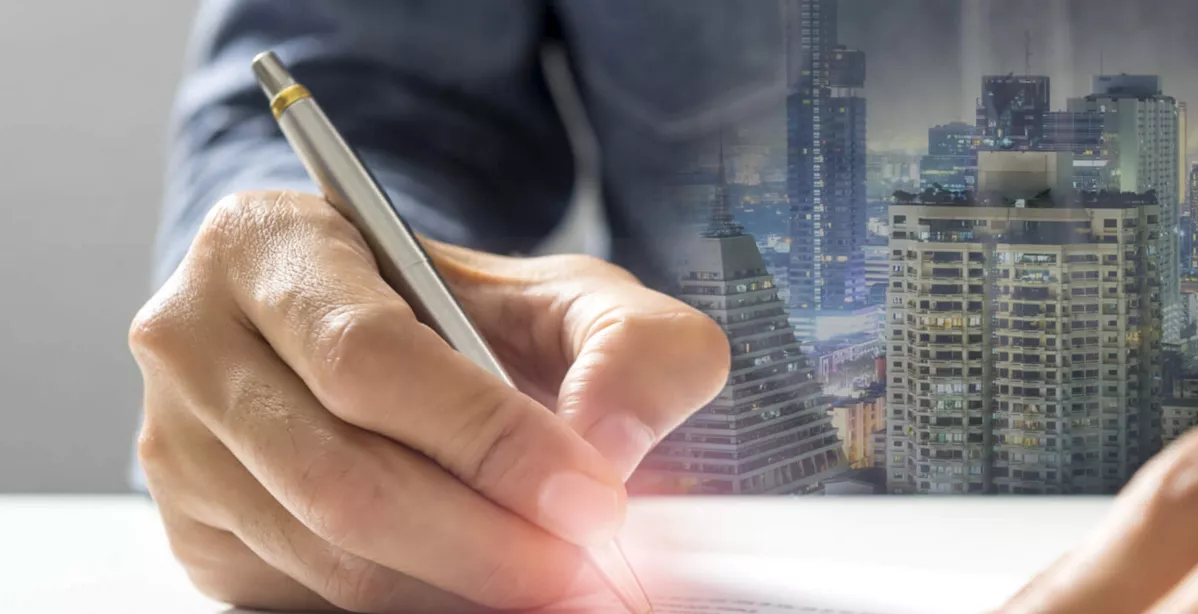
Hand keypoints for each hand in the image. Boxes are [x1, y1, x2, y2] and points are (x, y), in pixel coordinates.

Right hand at [130, 191, 728, 611]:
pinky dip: (417, 602)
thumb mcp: (571, 295)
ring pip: (329, 554)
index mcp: (268, 245)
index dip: (488, 440)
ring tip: (555, 584)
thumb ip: (630, 345)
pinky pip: (311, 596)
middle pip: (343, 477)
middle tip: (586, 572)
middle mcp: (195, 340)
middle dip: (487, 543)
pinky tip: (482, 587)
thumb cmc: (477, 316)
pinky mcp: (196, 533)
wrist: (401, 345)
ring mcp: (182, 446)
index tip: (593, 500)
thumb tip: (608, 444)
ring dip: (459, 586)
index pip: (370, 357)